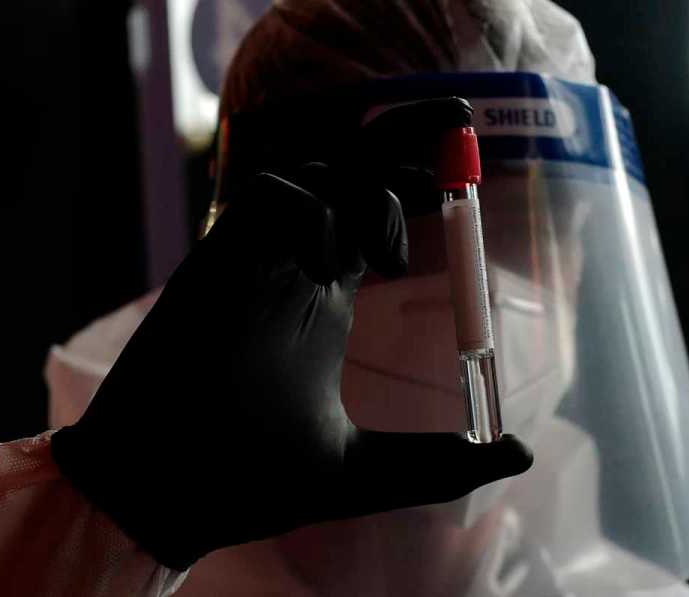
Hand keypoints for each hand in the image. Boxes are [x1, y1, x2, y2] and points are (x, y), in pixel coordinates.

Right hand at [51, 165, 531, 570]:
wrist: (168, 494)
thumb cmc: (252, 481)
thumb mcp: (364, 472)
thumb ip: (437, 463)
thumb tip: (520, 455)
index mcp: (324, 299)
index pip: (370, 216)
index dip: (412, 192)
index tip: (458, 193)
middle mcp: (293, 268)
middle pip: (349, 175)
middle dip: (402, 146)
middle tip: (456, 137)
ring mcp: (257, 261)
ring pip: (315, 177)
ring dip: (365, 193)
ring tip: (389, 258)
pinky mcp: (217, 260)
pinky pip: (269, 198)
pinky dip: (309, 211)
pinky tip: (329, 265)